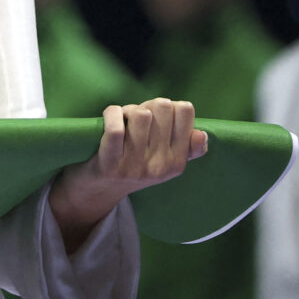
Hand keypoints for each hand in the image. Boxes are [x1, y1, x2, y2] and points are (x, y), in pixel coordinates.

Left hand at [49, 98, 207, 253]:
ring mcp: (135, 167)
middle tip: (136, 120)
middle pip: (162, 106)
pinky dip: (112, 114)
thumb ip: (186, 148)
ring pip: (140, 115)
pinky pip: (116, 128)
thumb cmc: (132, 167)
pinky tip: (110, 117)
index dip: (168, 105)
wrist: (97, 193)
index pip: (185, 111)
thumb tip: (201, 134)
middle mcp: (160, 166)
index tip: (156, 118)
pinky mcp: (110, 164)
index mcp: (177, 163)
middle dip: (147, 105)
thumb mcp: (163, 162)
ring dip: (128, 110)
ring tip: (123, 122)